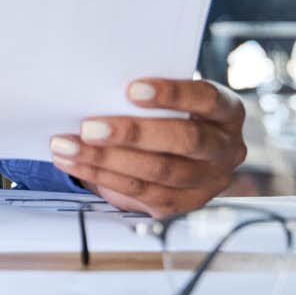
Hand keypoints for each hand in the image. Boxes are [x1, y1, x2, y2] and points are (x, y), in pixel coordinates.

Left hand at [48, 79, 246, 218]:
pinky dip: (103, 177)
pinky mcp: (182, 205)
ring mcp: (208, 182)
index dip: (172, 94)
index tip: (130, 90)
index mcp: (227, 113)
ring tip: (67, 146)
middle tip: (88, 127)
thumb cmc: (167, 115)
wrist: (177, 153)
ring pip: (158, 171)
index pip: (207, 99)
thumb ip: (147, 96)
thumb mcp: (168, 101)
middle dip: (132, 133)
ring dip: (106, 159)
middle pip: (184, 140)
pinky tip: (75, 164)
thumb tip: (96, 89)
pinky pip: (141, 193)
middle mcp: (225, 149)